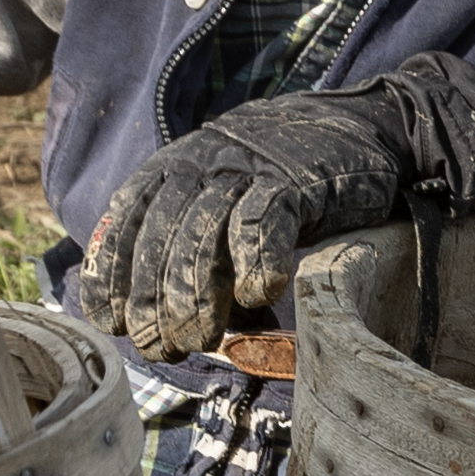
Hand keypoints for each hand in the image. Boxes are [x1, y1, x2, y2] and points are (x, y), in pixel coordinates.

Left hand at [92, 51, 474, 357]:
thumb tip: (161, 323)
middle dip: (151, 300)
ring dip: (193, 295)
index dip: (109, 273)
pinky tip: (260, 297)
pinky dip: (255, 265)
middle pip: (157, 237)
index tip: (110, 322)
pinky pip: (262, 224)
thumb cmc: (289, 184)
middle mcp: (201, 165)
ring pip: (200, 236)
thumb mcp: (228, 203)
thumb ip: (195, 248)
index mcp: (173, 168)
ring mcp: (247, 170)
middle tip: (162, 346)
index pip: (123, 221)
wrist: (365, 129)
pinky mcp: (294, 181)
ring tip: (200, 337)